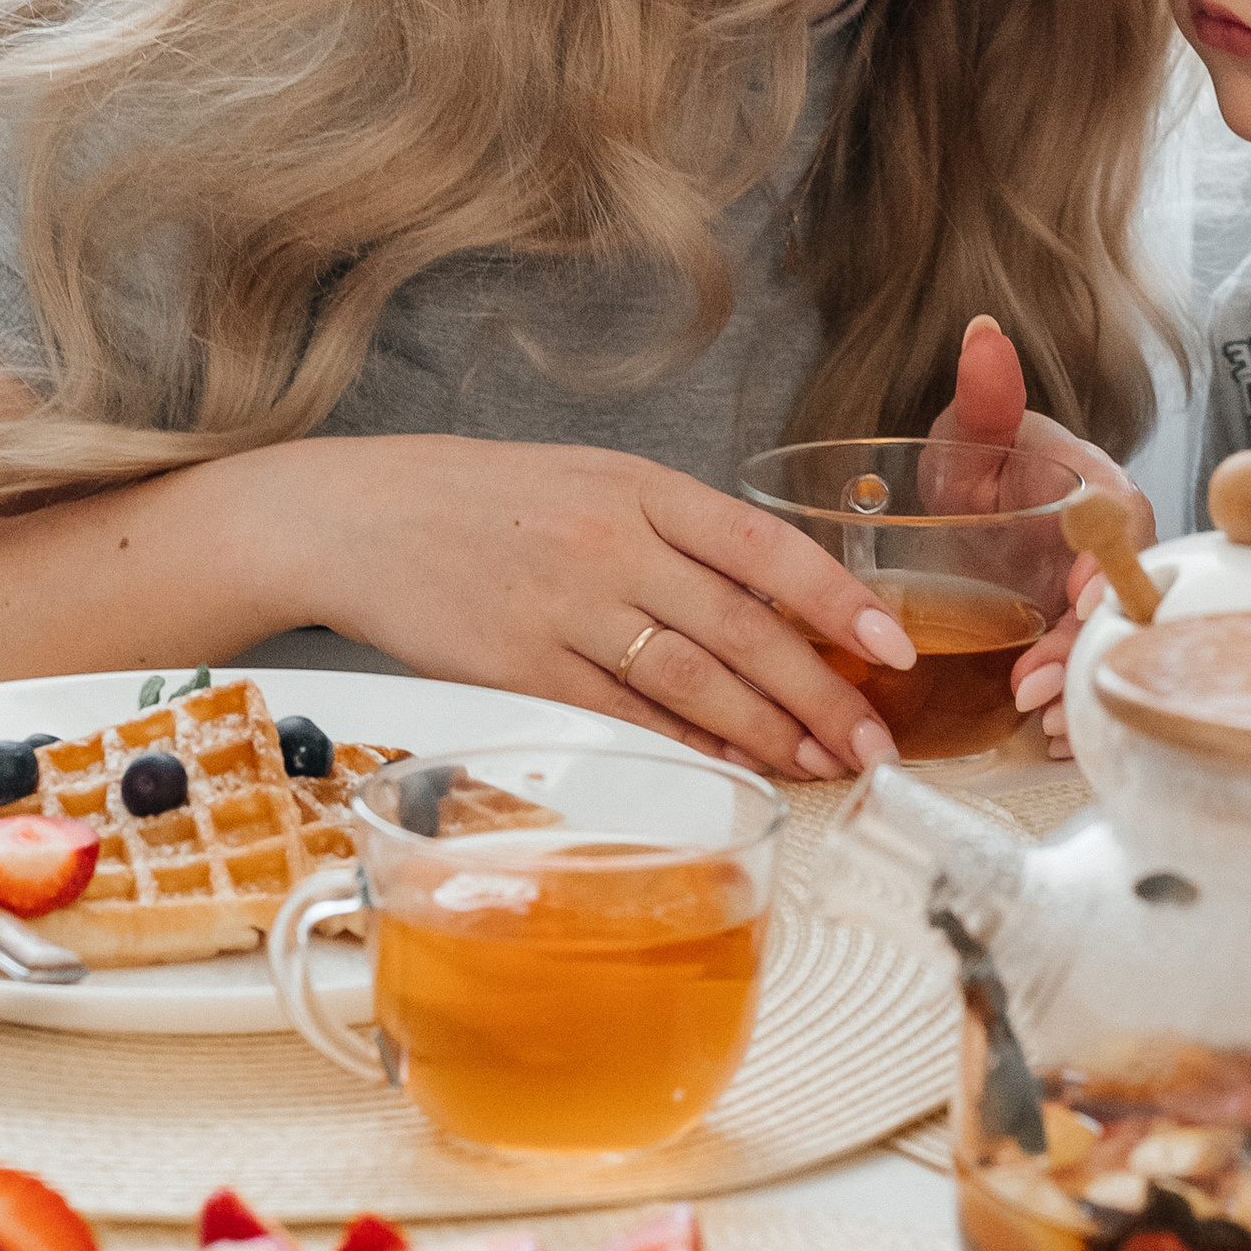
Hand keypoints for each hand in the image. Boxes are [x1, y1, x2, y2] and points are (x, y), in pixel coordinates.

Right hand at [249, 436, 918, 774]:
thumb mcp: (592, 479)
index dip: (836, 599)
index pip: (764, 546)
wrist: (359, 516)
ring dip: (765, 731)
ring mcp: (564, 609)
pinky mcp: (520, 669)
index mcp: (640, 487)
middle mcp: (610, 544)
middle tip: (873, 741)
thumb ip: (677, 531)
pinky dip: (684, 749)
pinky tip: (729, 770)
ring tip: (819, 763)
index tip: (891, 646)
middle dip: (820, 693)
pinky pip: (622, 717)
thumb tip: (773, 600)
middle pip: (740, 629)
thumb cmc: (484, 499)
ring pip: (691, 681)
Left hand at [929, 314, 1155, 758]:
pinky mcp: (1074, 641)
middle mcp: (1107, 550)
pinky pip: (1088, 678)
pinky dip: (1074, 711)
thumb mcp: (972, 428)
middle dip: (1083, 649)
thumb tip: (980, 332)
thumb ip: (985, 391)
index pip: (1120, 523)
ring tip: (1042, 727)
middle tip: (1035, 688)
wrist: (975, 503)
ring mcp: (1092, 601)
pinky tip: (1049, 741)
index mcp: (1097, 490)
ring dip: (1078, 690)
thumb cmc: (981, 459)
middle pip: (1117, 601)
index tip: (1084, 600)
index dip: (1109, 562)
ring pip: (1106, 649)